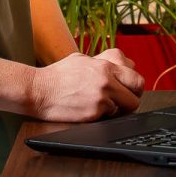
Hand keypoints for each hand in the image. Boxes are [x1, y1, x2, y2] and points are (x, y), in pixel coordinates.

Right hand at [29, 52, 145, 121]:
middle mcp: (107, 80)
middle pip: (137, 95)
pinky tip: (88, 109)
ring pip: (124, 109)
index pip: (136, 77)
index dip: (135, 87)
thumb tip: (122, 66)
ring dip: (116, 109)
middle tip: (123, 101)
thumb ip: (105, 62)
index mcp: (106, 65)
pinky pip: (107, 117)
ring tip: (101, 105)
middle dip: (131, 99)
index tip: (129, 90)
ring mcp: (101, 97)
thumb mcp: (84, 59)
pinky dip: (101, 115)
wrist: (38, 90)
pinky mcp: (93, 113)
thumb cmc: (59, 75)